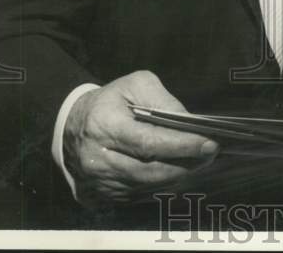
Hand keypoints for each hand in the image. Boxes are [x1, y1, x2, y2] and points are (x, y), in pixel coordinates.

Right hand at [63, 70, 218, 205]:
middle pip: (150, 170)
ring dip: (177, 175)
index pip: (148, 142)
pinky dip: (162, 183)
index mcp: (104, 126)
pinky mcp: (101, 195)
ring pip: (147, 185)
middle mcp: (97, 159)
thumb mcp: (135, 85)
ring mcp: (98, 182)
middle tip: (210, 153)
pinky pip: (139, 194)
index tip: (208, 143)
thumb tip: (188, 123)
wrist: (72, 125)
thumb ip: (163, 101)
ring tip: (199, 160)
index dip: (181, 145)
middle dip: (185, 163)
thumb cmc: (110, 102)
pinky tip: (176, 169)